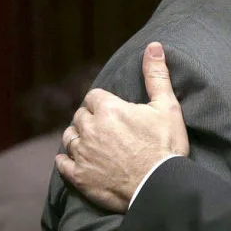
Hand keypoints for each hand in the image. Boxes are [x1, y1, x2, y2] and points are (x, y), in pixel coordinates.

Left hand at [56, 42, 190, 211]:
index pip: (93, 97)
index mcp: (108, 109)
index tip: (116, 112)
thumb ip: (156, 75)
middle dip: (91, 120)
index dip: (104, 103)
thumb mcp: (167, 107)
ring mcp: (82, 153)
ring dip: (78, 138)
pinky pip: (62, 163)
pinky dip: (67, 160)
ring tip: (95, 144)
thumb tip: (153, 45)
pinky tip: (78, 161)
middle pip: (80, 116)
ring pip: (69, 138)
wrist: (160, 185)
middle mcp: (89, 129)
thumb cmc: (166, 146)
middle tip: (108, 129)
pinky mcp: (79, 176)